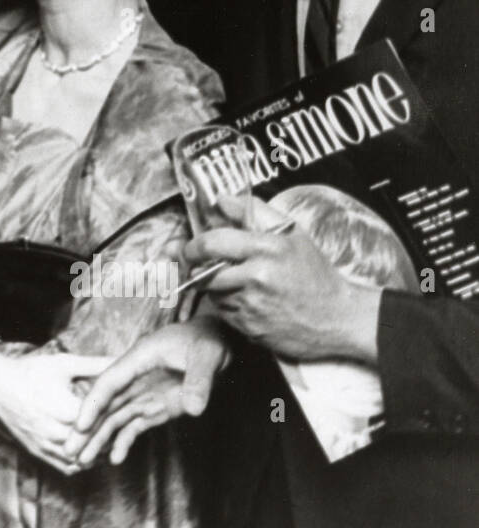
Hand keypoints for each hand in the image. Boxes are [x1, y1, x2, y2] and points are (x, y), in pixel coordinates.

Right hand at [0, 350, 112, 474]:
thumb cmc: (30, 372)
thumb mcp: (63, 364)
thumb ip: (95, 365)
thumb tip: (121, 361)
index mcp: (68, 411)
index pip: (104, 425)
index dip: (118, 422)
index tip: (125, 414)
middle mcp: (58, 433)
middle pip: (96, 447)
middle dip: (110, 440)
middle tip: (120, 429)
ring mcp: (46, 446)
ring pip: (82, 461)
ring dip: (96, 455)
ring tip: (105, 441)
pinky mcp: (37, 452)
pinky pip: (65, 467)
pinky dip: (79, 463)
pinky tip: (85, 451)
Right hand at [66, 317, 230, 467]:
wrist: (216, 341)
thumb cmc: (208, 340)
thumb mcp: (208, 355)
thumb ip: (199, 379)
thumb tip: (193, 409)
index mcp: (138, 359)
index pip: (110, 383)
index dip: (93, 404)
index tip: (79, 425)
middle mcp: (134, 378)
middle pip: (105, 404)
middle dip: (86, 427)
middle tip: (68, 450)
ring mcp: (143, 393)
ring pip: (115, 417)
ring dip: (99, 438)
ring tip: (82, 461)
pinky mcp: (155, 406)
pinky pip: (135, 425)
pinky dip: (124, 441)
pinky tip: (115, 458)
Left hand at [185, 194, 382, 362]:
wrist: (338, 318)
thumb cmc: (314, 273)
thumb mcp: (293, 234)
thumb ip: (255, 212)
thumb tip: (222, 199)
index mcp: (267, 249)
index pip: (212, 243)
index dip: (193, 246)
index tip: (189, 249)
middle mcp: (257, 276)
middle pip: (205, 272)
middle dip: (197, 269)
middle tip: (197, 266)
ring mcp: (253, 305)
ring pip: (212, 294)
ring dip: (215, 288)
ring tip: (235, 283)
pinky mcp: (250, 327)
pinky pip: (224, 313)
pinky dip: (228, 306)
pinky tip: (247, 301)